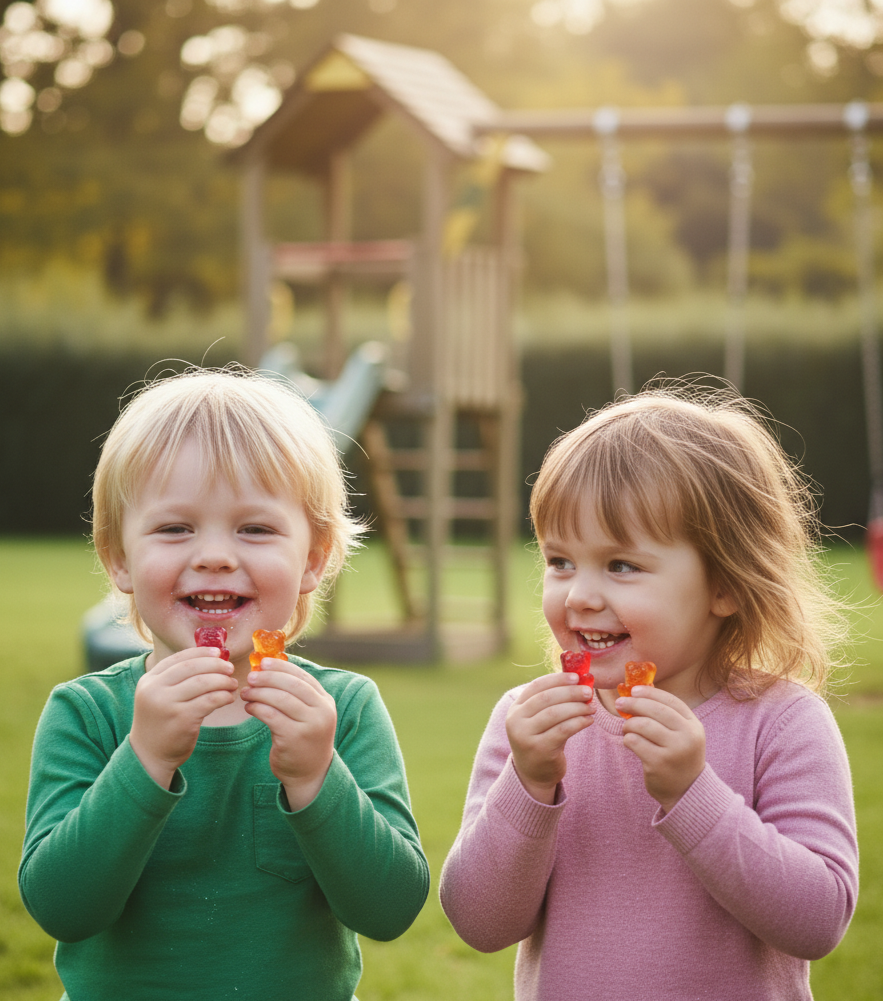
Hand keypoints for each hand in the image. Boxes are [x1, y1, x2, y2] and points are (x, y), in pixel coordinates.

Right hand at [131, 648, 237, 788]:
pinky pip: (210, 700)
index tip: (218, 652)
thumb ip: (174, 679)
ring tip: (232, 684)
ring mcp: (167, 704)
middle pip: (192, 667)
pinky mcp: (182, 719)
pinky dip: (223, 696)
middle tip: (230, 668)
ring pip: (203, 682)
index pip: (179, 658)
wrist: (149, 756)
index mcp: (148, 680)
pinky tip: (229, 697)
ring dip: (223, 680)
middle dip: (215, 665)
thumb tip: (208, 658)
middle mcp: (155, 690)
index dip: (201, 652)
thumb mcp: (158, 696)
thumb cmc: (160, 722)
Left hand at [240, 658, 336, 809]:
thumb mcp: (307, 714)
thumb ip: (295, 695)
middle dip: (269, 678)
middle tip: (250, 677)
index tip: (263, 662)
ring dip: (259, 693)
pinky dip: (257, 708)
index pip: (302, 676)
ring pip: (280, 699)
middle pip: (292, 685)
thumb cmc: (303, 739)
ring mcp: (310, 725)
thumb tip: (270, 668)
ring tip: (245, 692)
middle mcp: (322, 711)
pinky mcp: (294, 738)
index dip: (281, 667)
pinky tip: (249, 707)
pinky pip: (271, 716)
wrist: (310, 774)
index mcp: (325, 701)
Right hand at [505, 673, 595, 804]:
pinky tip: (589, 720)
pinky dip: (579, 722)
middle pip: (546, 699)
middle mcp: (516, 721)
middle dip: (570, 692)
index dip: (557, 679)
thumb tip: (576, 680)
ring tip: (591, 707)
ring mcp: (526, 736)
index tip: (576, 676)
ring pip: (555, 714)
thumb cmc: (540, 740)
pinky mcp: (540, 750)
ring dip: (577, 707)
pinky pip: (563, 730)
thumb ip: (550, 701)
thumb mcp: (537, 720)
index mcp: (515, 709)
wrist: (532, 774)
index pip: (536, 687)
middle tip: (588, 691)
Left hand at [616, 687, 705, 812]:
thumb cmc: (679, 756)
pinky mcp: (658, 763)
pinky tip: (630, 742)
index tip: (634, 689)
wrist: (686, 791)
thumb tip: (640, 690)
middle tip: (620, 703)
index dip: (650, 692)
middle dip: (634, 703)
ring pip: (642, 725)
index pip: (671, 701)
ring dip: (629, 724)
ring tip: (627, 728)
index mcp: (694, 726)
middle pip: (655, 710)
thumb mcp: (682, 734)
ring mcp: (674, 751)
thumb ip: (666, 714)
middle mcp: (687, 736)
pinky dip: (628, 739)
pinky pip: (634, 742)